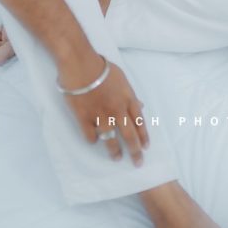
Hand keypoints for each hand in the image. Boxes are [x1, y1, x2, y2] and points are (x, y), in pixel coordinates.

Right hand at [57, 50, 148, 165]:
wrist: (81, 65)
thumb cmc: (101, 67)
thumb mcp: (122, 78)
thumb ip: (130, 94)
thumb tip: (141, 106)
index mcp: (128, 98)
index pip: (140, 122)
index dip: (144, 136)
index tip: (146, 147)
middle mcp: (117, 110)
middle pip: (129, 135)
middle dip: (135, 151)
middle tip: (138, 162)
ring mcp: (101, 115)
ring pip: (111, 140)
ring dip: (115, 151)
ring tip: (117, 158)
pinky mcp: (84, 119)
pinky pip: (91, 136)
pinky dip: (93, 139)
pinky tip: (94, 140)